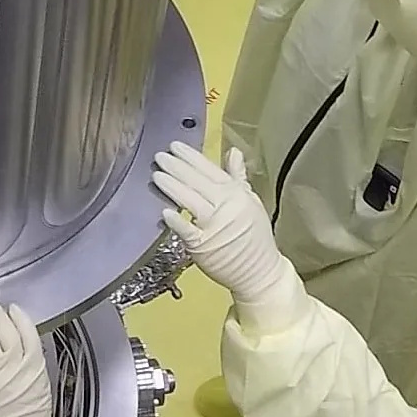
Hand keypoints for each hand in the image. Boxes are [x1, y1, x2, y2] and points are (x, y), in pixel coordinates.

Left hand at [152, 143, 292, 307]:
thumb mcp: (250, 201)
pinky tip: (164, 211)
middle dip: (176, 167)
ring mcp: (214, 226)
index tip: (174, 145)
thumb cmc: (254, 236)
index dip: (191, 157)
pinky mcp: (203, 246)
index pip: (209, 169)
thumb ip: (238, 176)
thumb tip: (234, 151)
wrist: (260, 272)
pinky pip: (188, 231)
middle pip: (196, 182)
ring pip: (190, 200)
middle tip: (158, 156)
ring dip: (172, 187)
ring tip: (156, 175)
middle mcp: (225, 205)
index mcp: (235, 193)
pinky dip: (176, 221)